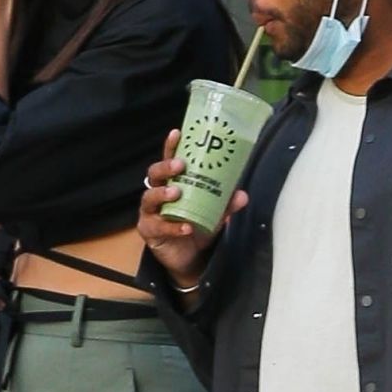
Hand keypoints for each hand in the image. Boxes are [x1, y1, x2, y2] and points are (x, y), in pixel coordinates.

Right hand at [136, 128, 247, 285]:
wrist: (190, 258)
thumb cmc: (197, 226)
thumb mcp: (215, 213)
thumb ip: (226, 204)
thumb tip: (242, 195)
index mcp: (172, 182)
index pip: (169, 160)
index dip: (171, 146)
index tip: (177, 133)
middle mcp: (157, 194)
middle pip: (154, 174)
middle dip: (166, 167)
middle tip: (180, 165)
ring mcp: (150, 213)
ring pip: (149, 198)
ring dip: (163, 193)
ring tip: (177, 193)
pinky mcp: (149, 231)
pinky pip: (158, 227)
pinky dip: (173, 226)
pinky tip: (186, 227)